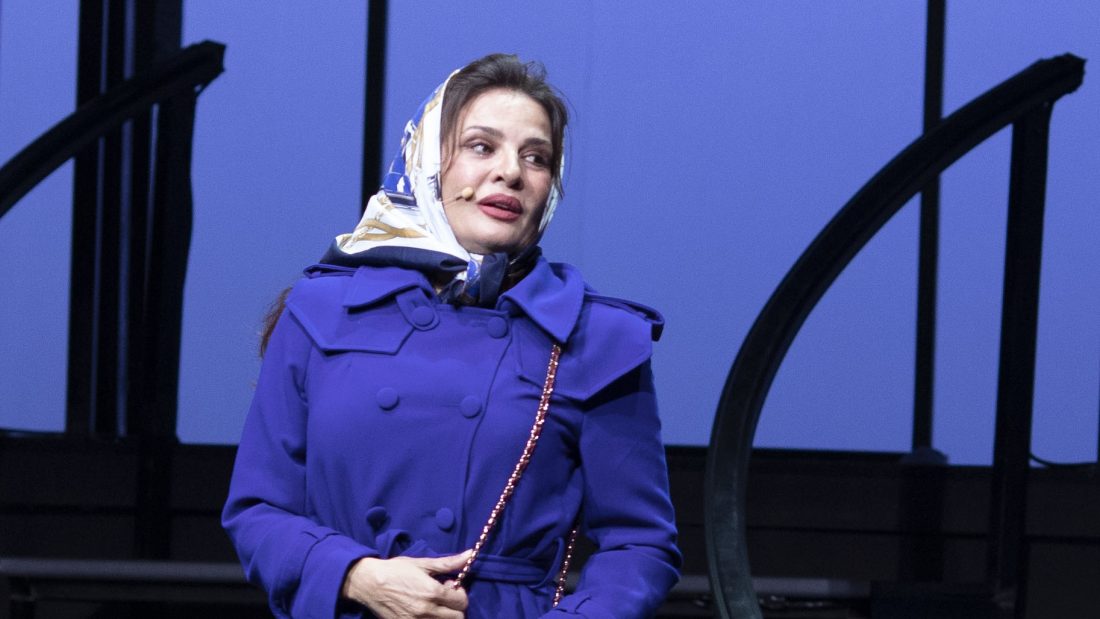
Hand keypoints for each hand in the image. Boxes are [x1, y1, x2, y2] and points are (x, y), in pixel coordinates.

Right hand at [342, 550, 471, 618]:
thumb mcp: (422, 564)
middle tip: (444, 598)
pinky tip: (424, 612)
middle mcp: (427, 611)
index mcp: (433, 592)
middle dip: (455, 608)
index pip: (462, 602)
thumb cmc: (396, 570)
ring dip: (444, 615)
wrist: (369, 583)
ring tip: (434, 605)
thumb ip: (448, 563)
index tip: (450, 588)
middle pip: (458, 618)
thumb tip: (470, 554)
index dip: (460, 594)